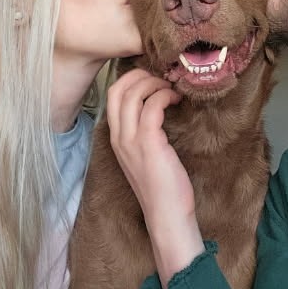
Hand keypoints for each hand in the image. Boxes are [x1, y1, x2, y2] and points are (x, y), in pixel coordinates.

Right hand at [106, 68, 205, 285]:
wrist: (166, 213)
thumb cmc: (162, 186)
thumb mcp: (146, 155)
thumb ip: (145, 133)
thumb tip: (157, 107)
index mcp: (116, 138)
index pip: (112, 95)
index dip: (130, 79)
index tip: (152, 79)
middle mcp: (118, 136)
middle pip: (118, 89)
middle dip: (140, 75)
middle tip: (162, 78)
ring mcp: (131, 139)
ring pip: (133, 93)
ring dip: (154, 83)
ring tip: (171, 88)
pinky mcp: (149, 142)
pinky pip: (152, 106)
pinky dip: (164, 96)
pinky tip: (175, 100)